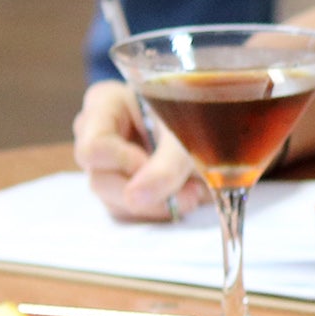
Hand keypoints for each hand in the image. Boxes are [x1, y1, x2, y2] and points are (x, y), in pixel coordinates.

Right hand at [72, 79, 207, 221]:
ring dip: (158, 204)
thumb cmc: (201, 116)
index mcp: (105, 103)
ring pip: (114, 201)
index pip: (94, 148)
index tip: (158, 163)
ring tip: (193, 189)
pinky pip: (129, 211)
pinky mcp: (120, 186)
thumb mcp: (189, 135)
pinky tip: (185, 194)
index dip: (125, 164)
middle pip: (100, 179)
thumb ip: (166, 165)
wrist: (220, 129)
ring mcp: (106, 163)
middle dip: (146, 191)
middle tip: (189, 188)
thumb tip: (134, 198)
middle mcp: (96, 133)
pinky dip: (159, 209)